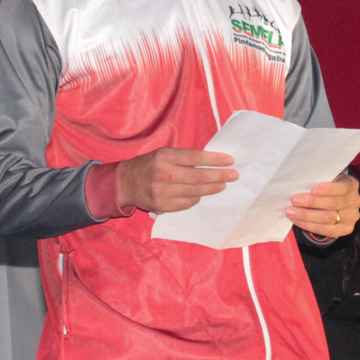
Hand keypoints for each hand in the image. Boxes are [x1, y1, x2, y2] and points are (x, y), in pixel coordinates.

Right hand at [116, 147, 236, 212]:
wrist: (126, 182)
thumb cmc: (150, 164)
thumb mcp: (164, 154)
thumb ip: (184, 157)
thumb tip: (211, 161)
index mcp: (165, 157)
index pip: (196, 158)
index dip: (215, 159)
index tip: (229, 160)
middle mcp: (164, 174)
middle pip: (199, 177)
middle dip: (220, 176)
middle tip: (234, 175)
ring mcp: (162, 192)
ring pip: (195, 192)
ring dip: (212, 188)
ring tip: (222, 185)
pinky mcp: (162, 206)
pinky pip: (187, 203)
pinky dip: (197, 198)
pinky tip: (202, 193)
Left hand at [287, 173, 359, 238]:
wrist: (340, 201)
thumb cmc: (329, 186)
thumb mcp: (329, 179)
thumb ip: (319, 180)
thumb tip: (299, 185)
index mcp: (352, 185)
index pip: (342, 188)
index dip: (327, 189)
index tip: (312, 190)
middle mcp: (355, 201)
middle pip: (332, 204)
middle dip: (311, 203)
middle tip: (294, 200)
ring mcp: (352, 217)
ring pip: (328, 218)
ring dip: (306, 216)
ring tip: (291, 212)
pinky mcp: (346, 229)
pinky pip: (326, 230)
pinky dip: (309, 226)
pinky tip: (298, 221)